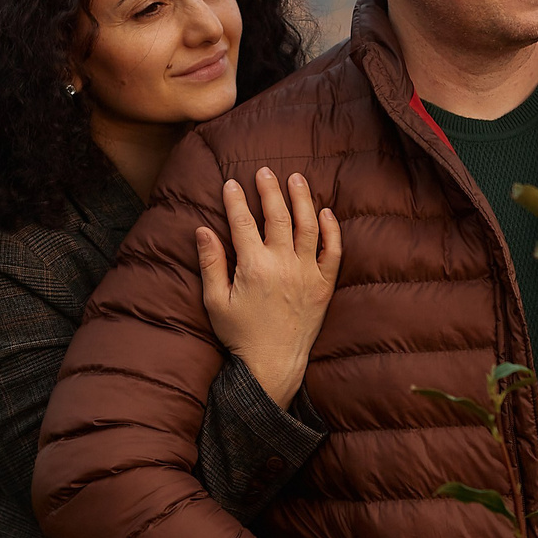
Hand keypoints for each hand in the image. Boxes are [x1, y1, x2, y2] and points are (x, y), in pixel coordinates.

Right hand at [197, 167, 341, 405]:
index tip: (231, 183)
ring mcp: (307, 274)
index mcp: (253, 267)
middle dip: (269, 190)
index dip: (235, 200)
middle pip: (277, 216)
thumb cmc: (240, 335)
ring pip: (307, 226)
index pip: (242, 223)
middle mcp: (283, 265)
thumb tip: (203, 230)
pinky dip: (331, 229)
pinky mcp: (324, 286)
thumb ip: (211, 263)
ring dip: (301, 199)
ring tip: (295, 179)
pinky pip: (333, 251)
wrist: (272, 365)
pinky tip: (325, 212)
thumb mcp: (215, 301)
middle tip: (264, 172)